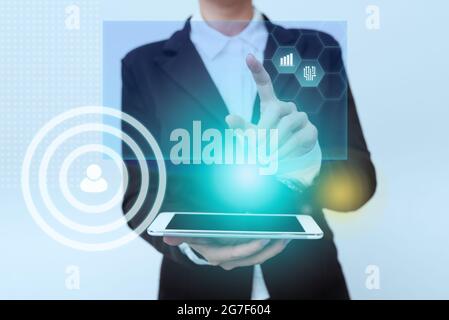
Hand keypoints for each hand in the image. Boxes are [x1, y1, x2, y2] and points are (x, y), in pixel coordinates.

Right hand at [164, 236, 288, 269]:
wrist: (200, 242)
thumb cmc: (197, 235)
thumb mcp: (188, 234)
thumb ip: (180, 235)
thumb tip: (168, 237)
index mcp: (217, 256)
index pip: (237, 254)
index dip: (251, 246)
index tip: (264, 236)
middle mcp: (230, 260)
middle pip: (254, 257)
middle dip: (271, 248)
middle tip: (284, 235)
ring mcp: (239, 258)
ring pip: (261, 256)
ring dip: (275, 247)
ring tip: (289, 234)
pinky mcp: (246, 253)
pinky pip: (262, 252)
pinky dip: (273, 244)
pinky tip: (283, 234)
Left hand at [226, 54, 317, 160]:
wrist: (288, 159)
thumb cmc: (266, 143)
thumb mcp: (252, 137)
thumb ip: (241, 128)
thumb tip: (228, 118)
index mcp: (270, 105)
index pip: (265, 84)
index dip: (257, 70)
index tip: (248, 57)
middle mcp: (287, 107)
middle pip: (275, 109)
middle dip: (264, 127)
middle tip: (254, 145)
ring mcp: (301, 118)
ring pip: (288, 124)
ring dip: (274, 141)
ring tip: (264, 155)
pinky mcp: (311, 131)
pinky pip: (298, 138)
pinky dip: (284, 150)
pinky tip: (276, 159)